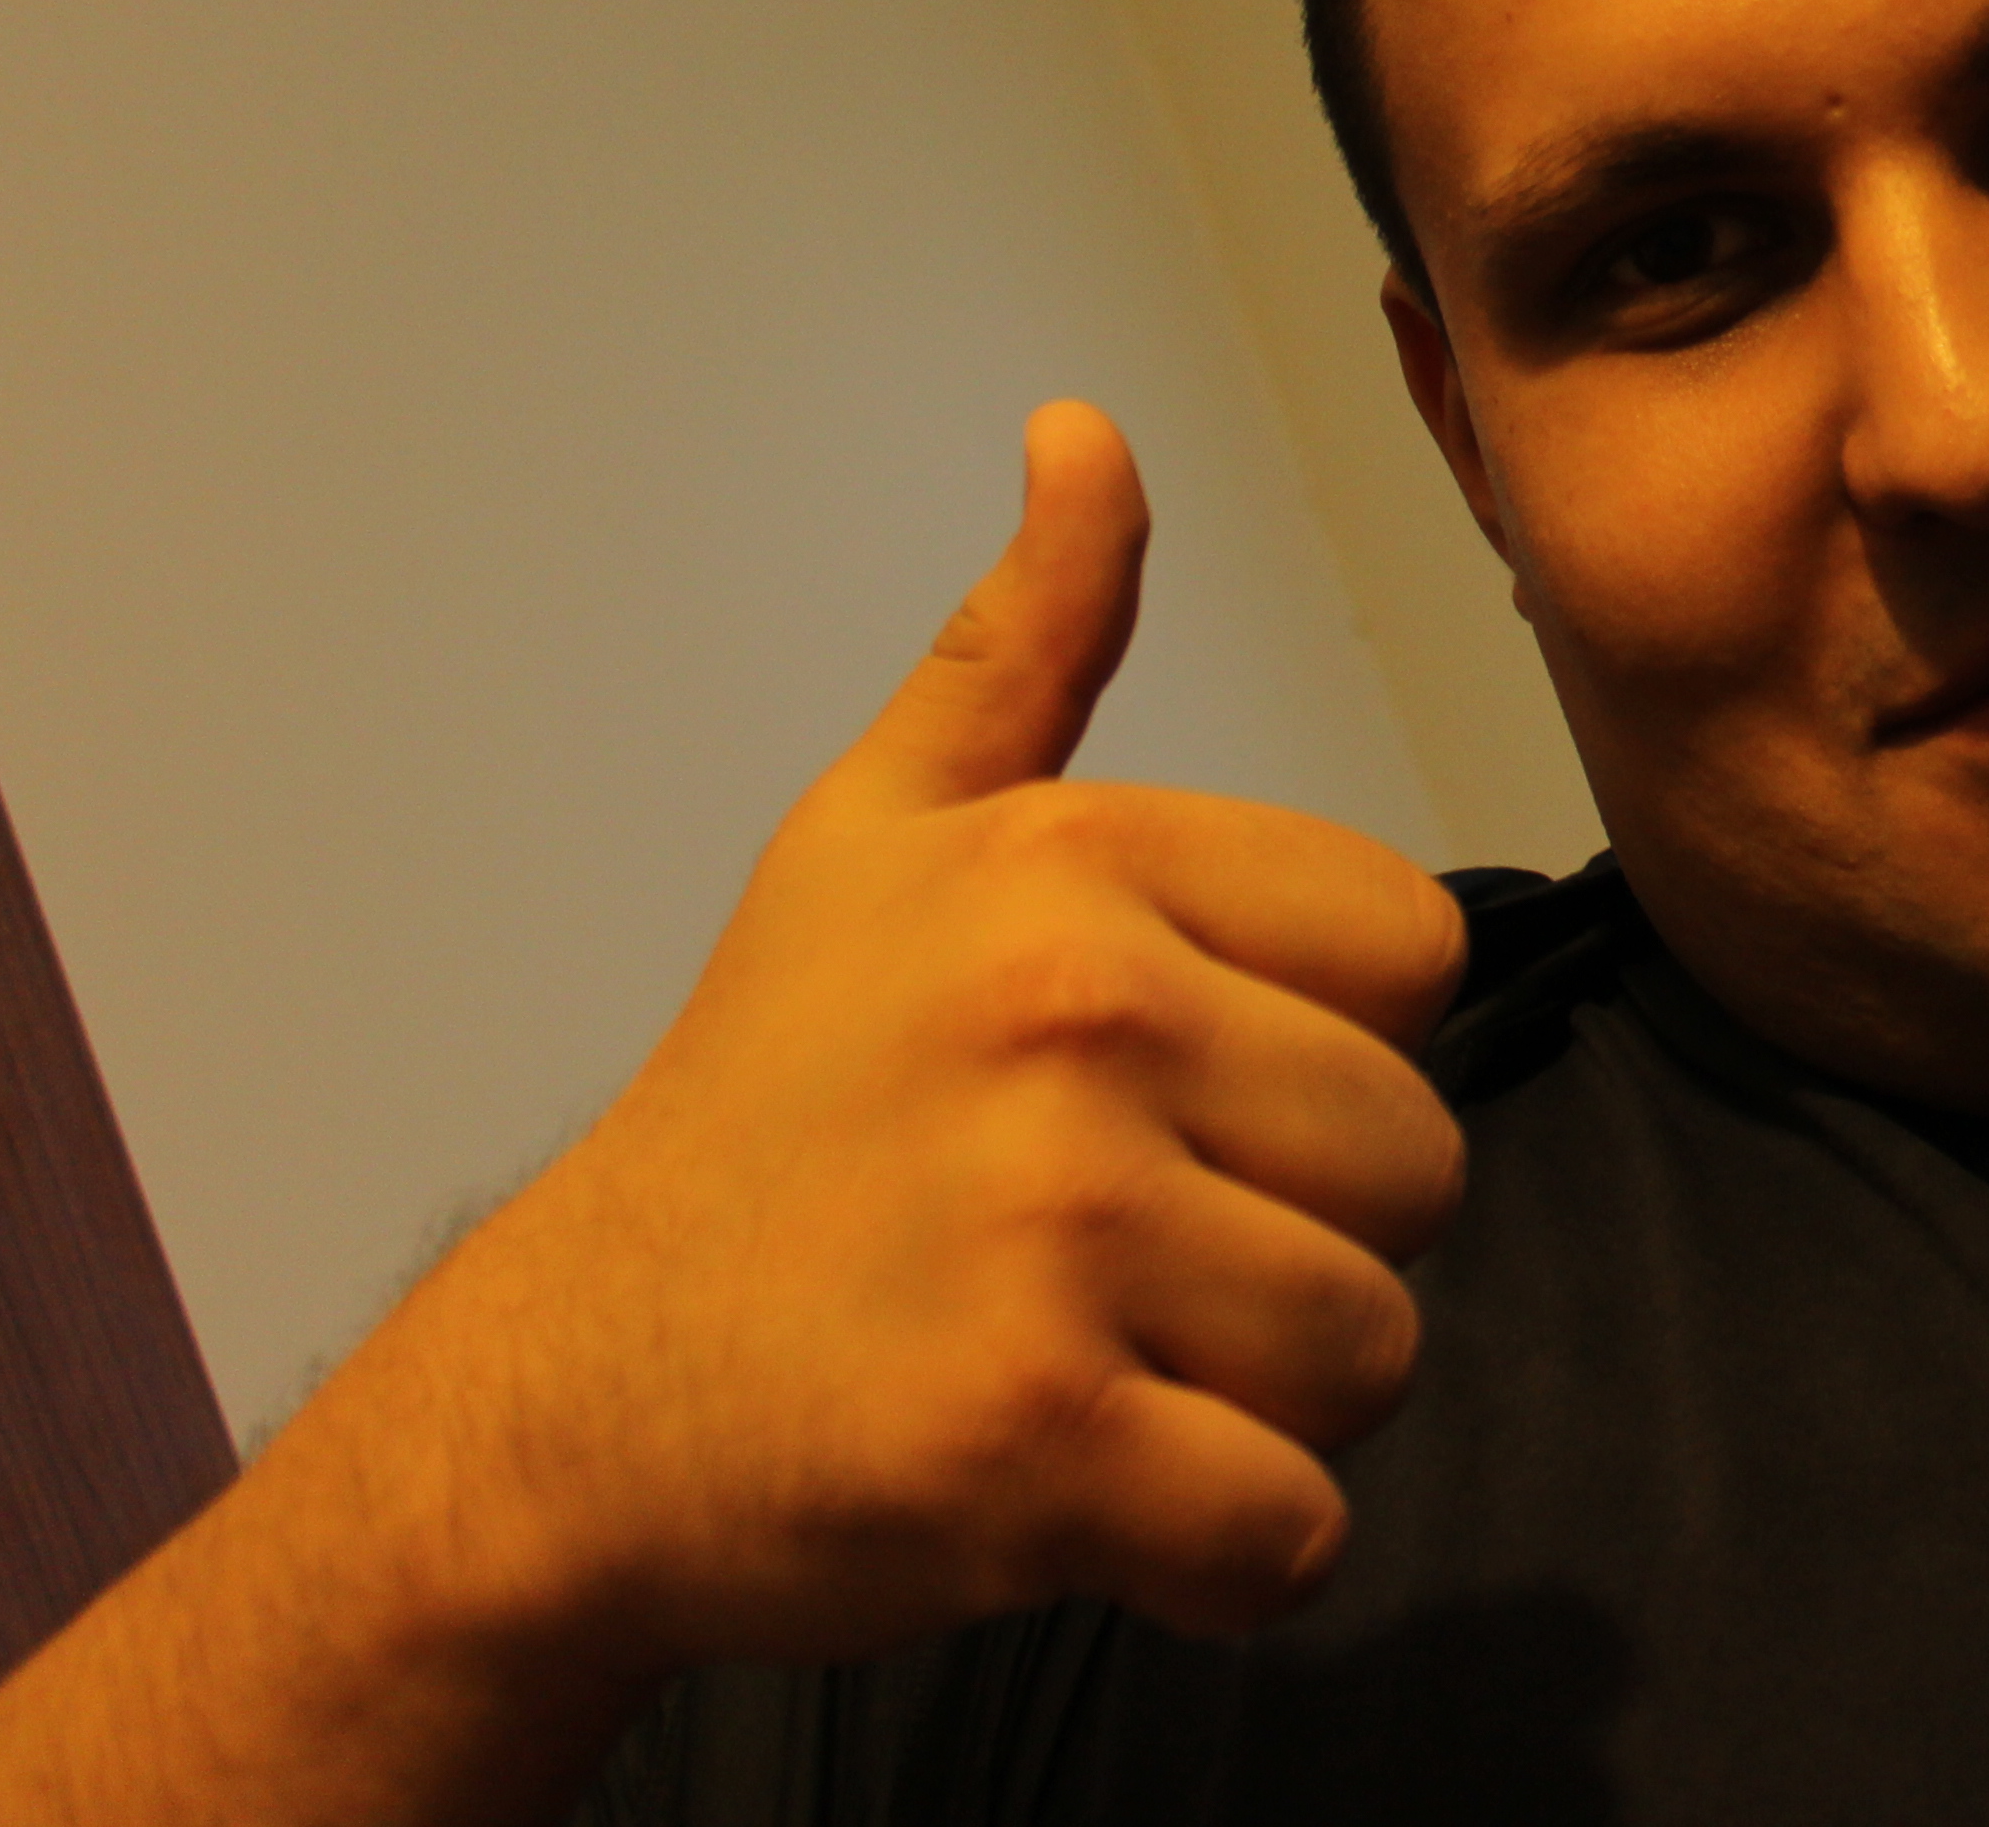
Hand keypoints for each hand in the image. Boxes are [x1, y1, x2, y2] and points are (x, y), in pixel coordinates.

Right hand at [343, 402, 1471, 1673]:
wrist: (569, 1395)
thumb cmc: (764, 1112)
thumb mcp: (876, 834)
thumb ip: (1025, 639)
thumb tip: (1089, 432)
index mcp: (1077, 867)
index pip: (1418, 963)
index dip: (1314, 1054)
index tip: (1151, 1096)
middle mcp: (1075, 1022)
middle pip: (1419, 1168)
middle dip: (1299, 1238)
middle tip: (1109, 1256)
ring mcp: (1053, 1235)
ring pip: (1373, 1347)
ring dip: (1264, 1401)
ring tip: (1094, 1362)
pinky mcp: (1033, 1445)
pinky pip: (1294, 1527)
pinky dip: (1229, 1556)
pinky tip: (1096, 1504)